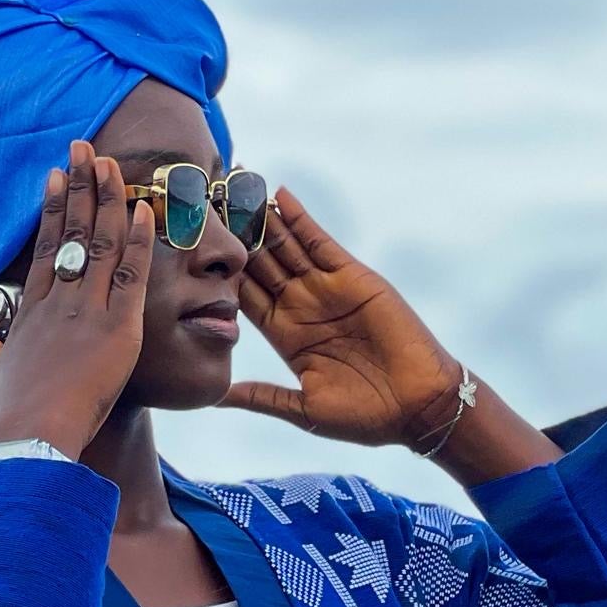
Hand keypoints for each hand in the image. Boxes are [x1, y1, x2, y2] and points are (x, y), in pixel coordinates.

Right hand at [0, 142, 155, 459]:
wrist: (29, 438)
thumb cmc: (10, 418)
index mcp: (30, 315)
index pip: (45, 250)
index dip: (52, 210)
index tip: (57, 176)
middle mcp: (57, 304)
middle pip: (71, 233)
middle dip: (80, 187)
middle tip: (85, 148)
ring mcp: (86, 313)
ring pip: (100, 245)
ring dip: (108, 200)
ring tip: (112, 163)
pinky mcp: (116, 331)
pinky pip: (131, 277)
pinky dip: (139, 242)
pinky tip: (146, 211)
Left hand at [224, 189, 466, 450]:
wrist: (418, 406)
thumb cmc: (365, 418)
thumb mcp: (303, 410)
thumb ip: (261, 397)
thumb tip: (216, 398)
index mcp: (286, 337)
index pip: (245, 296)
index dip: (219, 275)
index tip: (189, 253)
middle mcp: (302, 307)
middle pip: (260, 264)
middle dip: (234, 238)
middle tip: (203, 205)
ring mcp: (326, 289)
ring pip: (286, 247)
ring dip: (261, 219)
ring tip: (233, 188)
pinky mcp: (352, 276)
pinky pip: (320, 242)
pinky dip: (300, 219)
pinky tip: (278, 196)